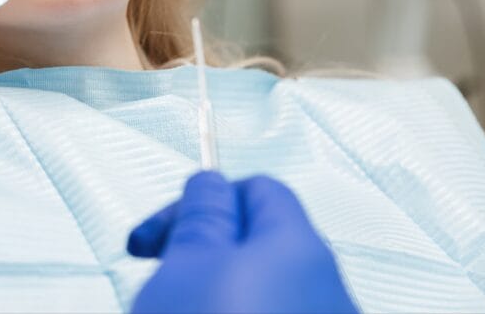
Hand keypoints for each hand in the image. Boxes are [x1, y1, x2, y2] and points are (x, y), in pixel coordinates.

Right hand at [128, 171, 357, 313]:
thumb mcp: (187, 262)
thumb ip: (202, 213)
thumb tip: (211, 182)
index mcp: (300, 246)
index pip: (257, 189)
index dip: (201, 202)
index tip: (157, 236)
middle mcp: (327, 288)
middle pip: (260, 245)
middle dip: (204, 253)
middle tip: (159, 276)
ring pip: (262, 291)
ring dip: (214, 292)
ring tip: (173, 309)